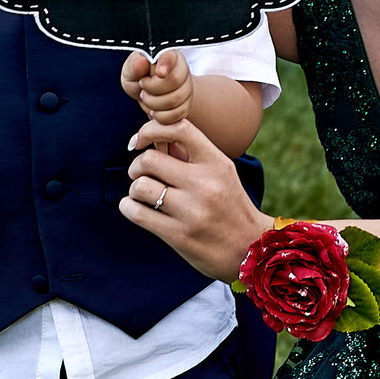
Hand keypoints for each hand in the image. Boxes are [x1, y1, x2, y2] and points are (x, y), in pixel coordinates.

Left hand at [118, 115, 272, 280]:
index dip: (150, 129)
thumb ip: (190, 155)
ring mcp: (191, 211)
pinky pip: (136, 212)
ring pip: (139, 186)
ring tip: (144, 195)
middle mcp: (204, 184)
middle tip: (141, 174)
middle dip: (137, 166)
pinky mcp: (179, 235)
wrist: (250, 249)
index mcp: (216, 163)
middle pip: (148, 159)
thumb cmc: (230, 207)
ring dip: (135, 189)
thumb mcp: (221, 174)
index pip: (178, 128)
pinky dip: (129, 207)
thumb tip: (155, 136)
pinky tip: (137, 208)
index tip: (140, 140)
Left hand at [120, 49, 191, 121]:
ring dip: (154, 103)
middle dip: (152, 88)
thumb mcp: (130, 71)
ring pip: (175, 99)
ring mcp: (187, 88)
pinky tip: (154, 110)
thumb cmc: (138, 78)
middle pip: (174, 80)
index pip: (171, 57)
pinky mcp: (186, 105)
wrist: (148, 93)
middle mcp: (182, 69)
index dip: (165, 64)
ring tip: (146, 97)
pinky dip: (161, 116)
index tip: (159, 72)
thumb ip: (134, 67)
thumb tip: (141, 61)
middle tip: (142, 87)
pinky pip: (177, 114)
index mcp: (168, 54)